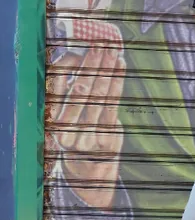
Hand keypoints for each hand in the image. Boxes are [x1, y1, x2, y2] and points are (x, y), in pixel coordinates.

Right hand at [49, 46, 125, 208]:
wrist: (88, 176)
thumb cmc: (74, 138)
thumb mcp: (61, 118)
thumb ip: (63, 92)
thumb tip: (73, 59)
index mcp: (50, 122)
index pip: (60, 87)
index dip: (74, 65)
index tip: (84, 47)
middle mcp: (66, 130)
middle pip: (81, 90)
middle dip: (93, 64)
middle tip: (101, 43)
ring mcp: (88, 136)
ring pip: (100, 96)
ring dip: (108, 70)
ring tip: (113, 51)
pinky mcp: (107, 138)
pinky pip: (113, 104)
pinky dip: (118, 82)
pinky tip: (120, 67)